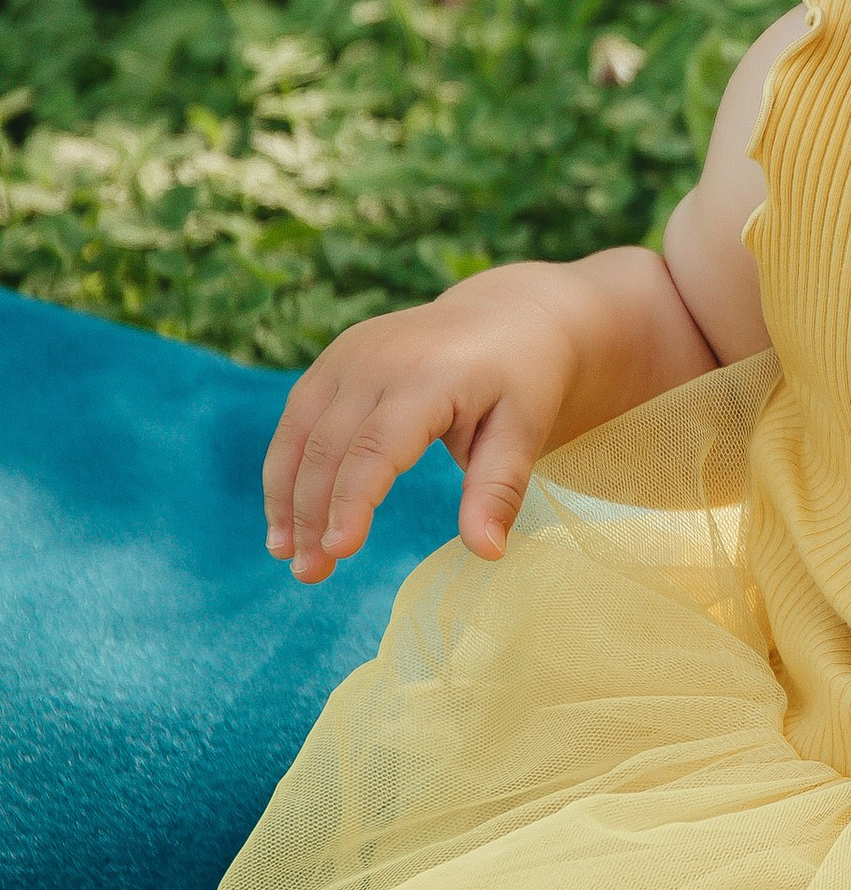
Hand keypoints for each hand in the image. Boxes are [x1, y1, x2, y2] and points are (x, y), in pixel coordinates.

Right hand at [261, 278, 577, 583]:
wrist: (508, 315)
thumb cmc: (522, 381)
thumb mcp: (525, 431)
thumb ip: (499, 490)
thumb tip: (487, 553)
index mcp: (429, 376)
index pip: (377, 447)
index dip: (352, 501)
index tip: (338, 552)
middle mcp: (379, 358)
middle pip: (328, 445)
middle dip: (312, 513)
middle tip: (310, 574)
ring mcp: (350, 353)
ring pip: (299, 432)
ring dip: (286, 496)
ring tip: (287, 555)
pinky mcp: (336, 356)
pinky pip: (297, 416)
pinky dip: (285, 466)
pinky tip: (286, 514)